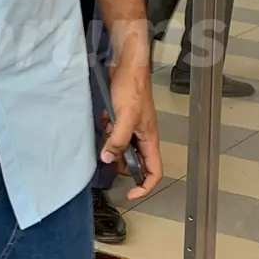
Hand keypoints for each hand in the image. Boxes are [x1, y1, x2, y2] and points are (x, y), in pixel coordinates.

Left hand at [101, 60, 162, 199]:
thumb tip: (108, 159)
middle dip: (120, 161)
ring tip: (106, 129)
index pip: (154, 172)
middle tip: (108, 153)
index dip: (145, 187)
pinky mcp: (121, 119)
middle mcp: (142, 137)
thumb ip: (117, 140)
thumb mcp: (125, 117)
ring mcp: (132, 128)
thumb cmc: (133, 88)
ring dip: (111, 144)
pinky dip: (106, 130)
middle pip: (134, 162)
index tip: (130, 193)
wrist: (126, 65)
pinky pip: (113, 134)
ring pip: (121, 148)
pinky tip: (104, 118)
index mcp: (150, 140)